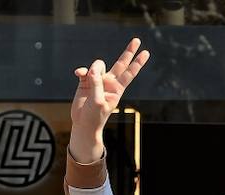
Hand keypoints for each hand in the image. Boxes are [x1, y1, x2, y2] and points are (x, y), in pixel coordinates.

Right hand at [69, 39, 148, 163]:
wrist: (83, 124)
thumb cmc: (95, 116)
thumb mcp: (98, 101)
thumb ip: (96, 83)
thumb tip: (92, 69)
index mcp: (117, 89)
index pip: (129, 73)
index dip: (137, 63)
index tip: (146, 53)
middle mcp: (109, 83)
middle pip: (120, 64)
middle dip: (128, 52)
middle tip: (137, 40)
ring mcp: (98, 81)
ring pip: (98, 65)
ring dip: (93, 68)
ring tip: (88, 77)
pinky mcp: (85, 82)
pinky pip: (84, 70)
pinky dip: (81, 70)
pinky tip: (78, 74)